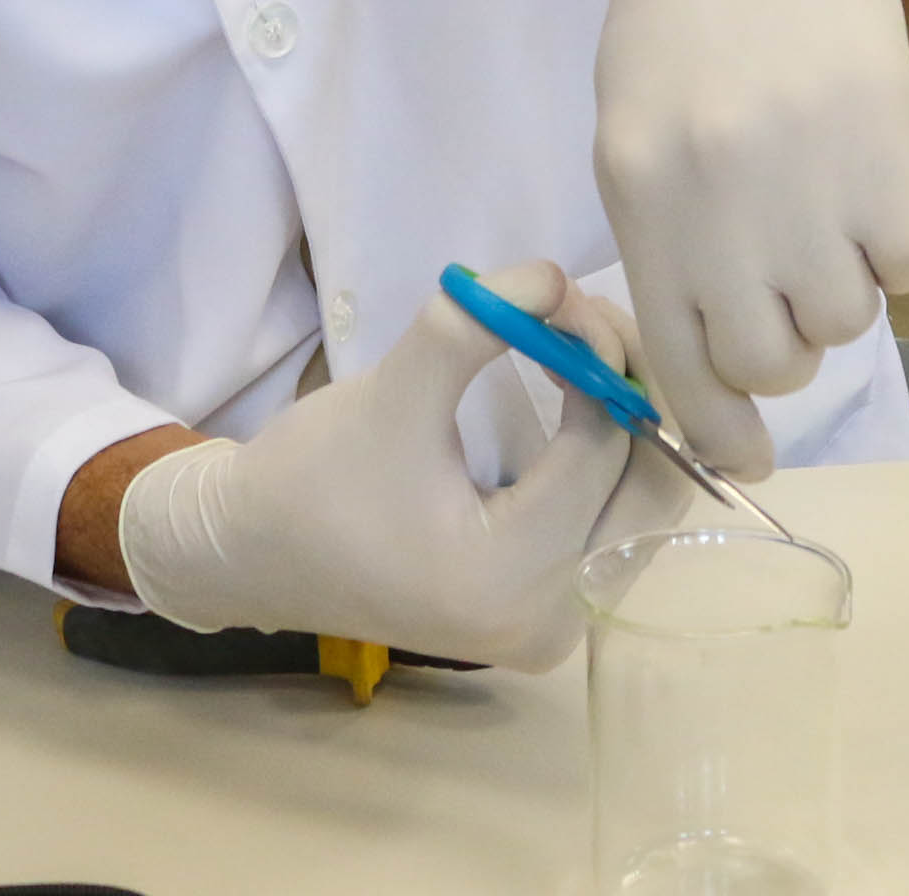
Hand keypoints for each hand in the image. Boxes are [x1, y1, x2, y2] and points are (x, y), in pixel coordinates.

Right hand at [117, 263, 685, 671]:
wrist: (253, 556)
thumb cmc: (312, 478)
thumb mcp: (388, 390)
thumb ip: (468, 327)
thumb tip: (554, 276)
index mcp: (504, 576)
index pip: (601, 448)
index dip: (596, 358)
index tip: (560, 302)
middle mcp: (547, 621)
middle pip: (655, 491)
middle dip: (635, 392)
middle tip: (587, 325)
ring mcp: (552, 632)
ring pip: (646, 512)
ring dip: (628, 425)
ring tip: (578, 356)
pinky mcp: (546, 621)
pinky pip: (615, 532)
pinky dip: (609, 465)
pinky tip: (577, 408)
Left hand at [593, 0, 908, 477]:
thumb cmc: (679, 18)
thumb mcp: (635, 135)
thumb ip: (669, 241)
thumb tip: (713, 353)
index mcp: (643, 204)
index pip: (684, 367)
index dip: (724, 430)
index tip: (753, 453)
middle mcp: (718, 207)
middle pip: (774, 358)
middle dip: (789, 346)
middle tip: (792, 287)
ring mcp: (803, 181)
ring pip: (847, 317)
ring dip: (844, 287)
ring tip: (829, 212)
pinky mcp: (884, 149)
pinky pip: (908, 264)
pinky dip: (895, 242)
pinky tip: (871, 185)